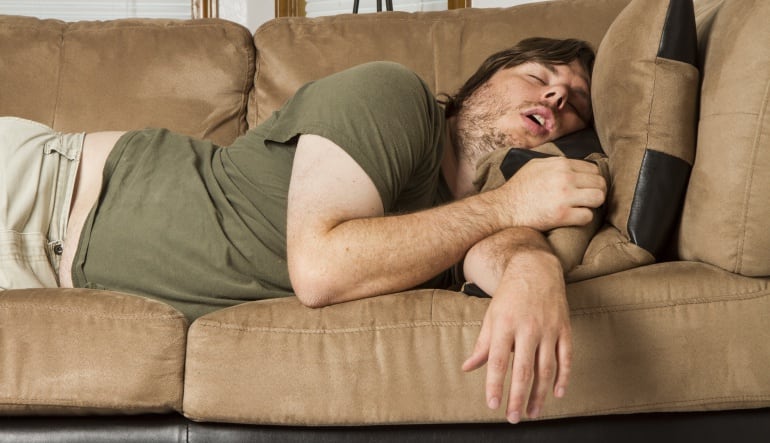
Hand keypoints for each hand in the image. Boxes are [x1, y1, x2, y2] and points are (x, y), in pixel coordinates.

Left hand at [462, 250, 571, 423]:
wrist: (535, 269)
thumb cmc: (509, 297)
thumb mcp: (491, 317)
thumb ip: (482, 345)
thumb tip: (467, 368)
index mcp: (505, 325)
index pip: (498, 361)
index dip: (495, 385)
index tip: (492, 405)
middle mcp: (527, 328)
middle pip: (523, 369)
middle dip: (518, 397)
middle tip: (514, 418)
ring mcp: (549, 328)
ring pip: (546, 368)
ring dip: (540, 394)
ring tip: (533, 413)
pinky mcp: (564, 328)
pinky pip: (566, 357)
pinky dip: (563, 377)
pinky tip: (557, 394)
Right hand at [494, 156, 605, 230]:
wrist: (502, 209)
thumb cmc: (518, 188)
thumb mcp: (535, 165)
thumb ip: (556, 163)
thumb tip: (574, 165)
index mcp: (560, 164)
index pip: (593, 169)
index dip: (591, 181)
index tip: (585, 189)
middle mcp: (564, 177)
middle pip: (600, 183)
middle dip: (596, 192)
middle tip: (587, 200)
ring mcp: (564, 196)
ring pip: (599, 198)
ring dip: (593, 205)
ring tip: (582, 208)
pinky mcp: (562, 215)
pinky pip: (587, 216)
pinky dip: (582, 219)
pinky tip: (572, 218)